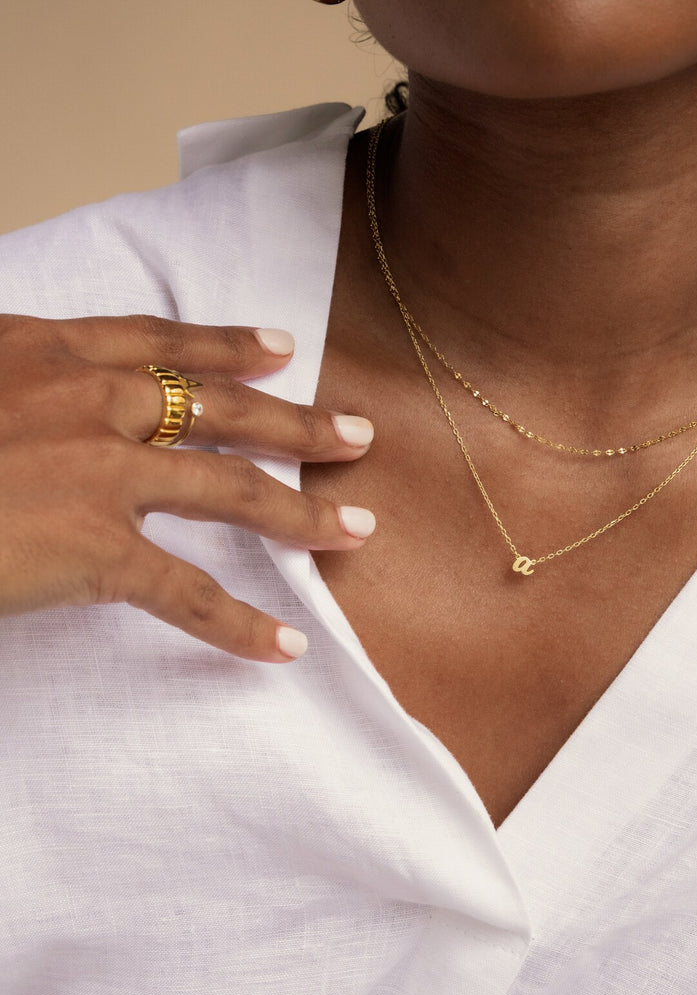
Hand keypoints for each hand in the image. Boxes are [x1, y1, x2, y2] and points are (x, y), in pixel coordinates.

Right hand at [0, 314, 374, 661]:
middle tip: (358, 434)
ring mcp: (97, 474)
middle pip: (222, 409)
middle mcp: (86, 402)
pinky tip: (285, 647)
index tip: (282, 350)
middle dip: (299, 423)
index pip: (158, 342)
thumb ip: (11, 381)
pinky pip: (186, 594)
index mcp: (43, 353)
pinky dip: (240, 625)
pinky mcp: (91, 550)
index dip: (227, 344)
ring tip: (359, 529)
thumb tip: (35, 395)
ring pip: (231, 491)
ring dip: (304, 513)